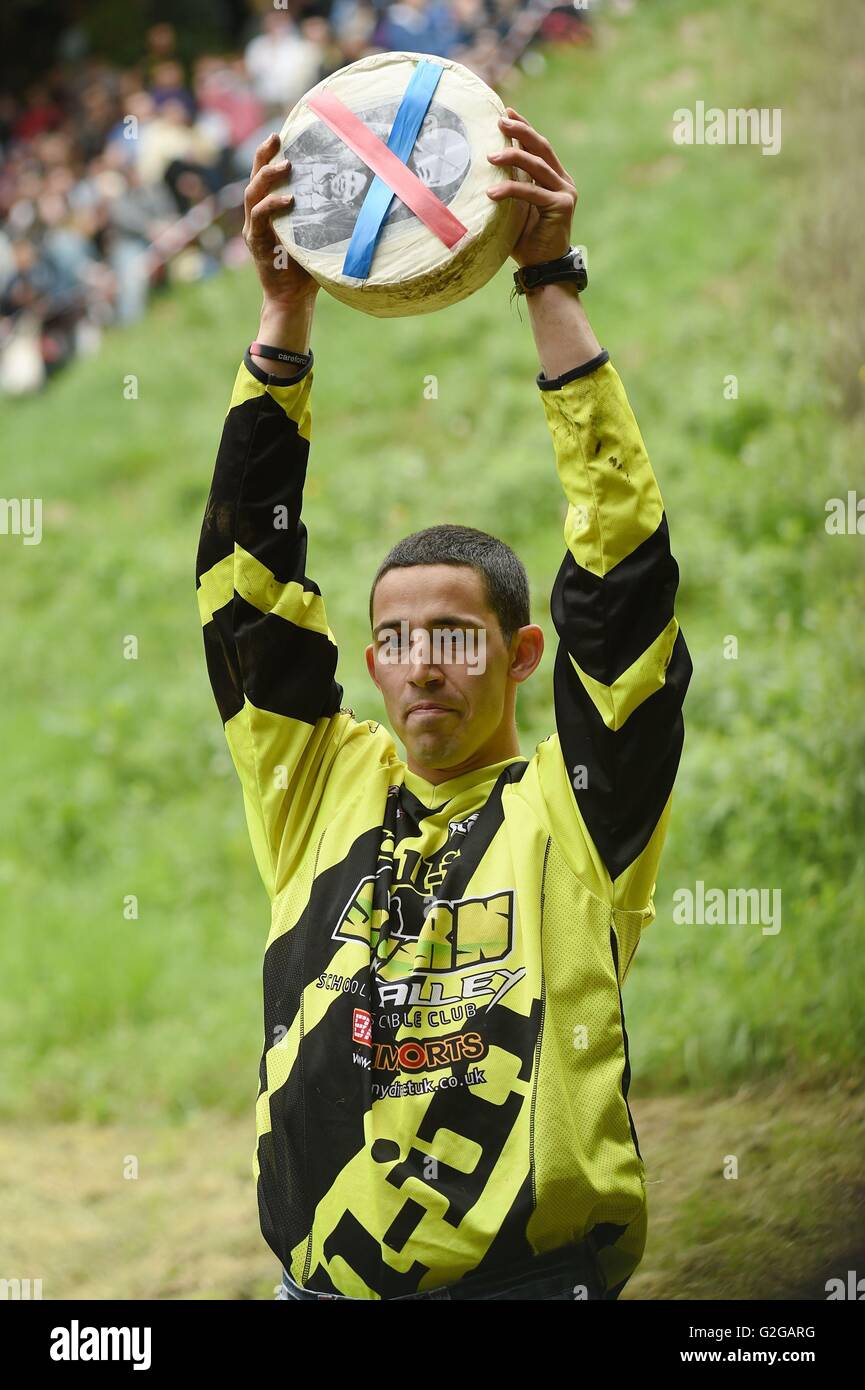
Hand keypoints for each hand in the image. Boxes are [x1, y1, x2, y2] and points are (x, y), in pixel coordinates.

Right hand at [243, 133, 317, 306]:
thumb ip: (324, 216)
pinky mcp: (256, 242)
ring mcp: (254, 228)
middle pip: (254, 177)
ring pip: (253, 193)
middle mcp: (257, 216)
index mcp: (270, 211)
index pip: (265, 176)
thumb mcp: (317, 235)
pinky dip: (272, 205)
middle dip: (263, 155)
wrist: (293, 298)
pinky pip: (259, 217)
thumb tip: (357, 196)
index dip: (268, 153)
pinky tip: (288, 200)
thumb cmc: (307, 267)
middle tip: (277, 138)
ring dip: (268, 176)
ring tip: (287, 165)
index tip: (280, 133)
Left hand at [486, 108, 576, 267]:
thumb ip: (512, 185)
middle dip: (521, 130)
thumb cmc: (526, 240)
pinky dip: (511, 189)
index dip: (524, 127)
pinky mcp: (562, 206)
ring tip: (490, 155)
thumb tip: (488, 166)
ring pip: (537, 166)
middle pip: (542, 147)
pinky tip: (492, 192)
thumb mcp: (515, 207)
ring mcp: (565, 192)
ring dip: (513, 156)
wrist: (542, 268)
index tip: (506, 111)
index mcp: (554, 178)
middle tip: (500, 120)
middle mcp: (563, 181)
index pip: (539, 147)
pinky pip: (532, 192)